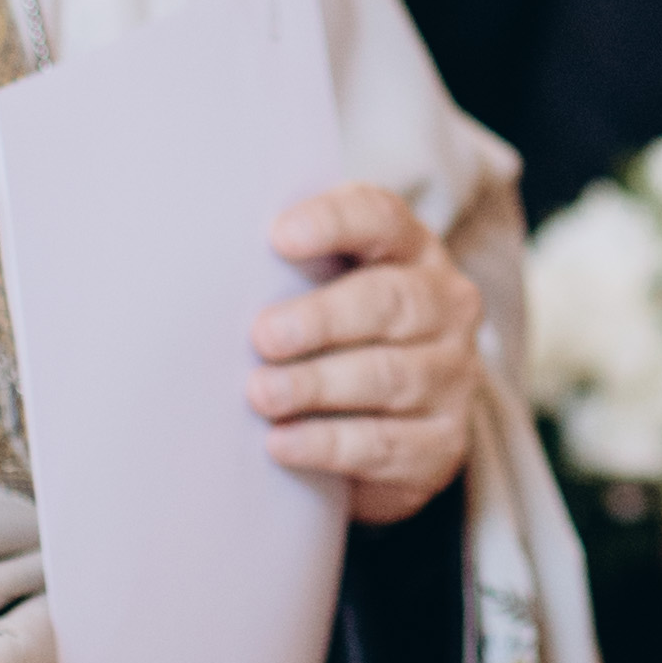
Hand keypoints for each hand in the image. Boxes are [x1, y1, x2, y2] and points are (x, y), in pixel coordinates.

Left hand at [250, 185, 480, 521]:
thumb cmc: (343, 337)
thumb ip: (291, 268)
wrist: (398, 425)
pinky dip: (327, 444)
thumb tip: (209, 262)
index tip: (278, 236)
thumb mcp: (328, 289)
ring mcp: (452, 376)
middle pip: (389, 301)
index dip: (332, 222)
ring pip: (389, 376)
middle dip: (322, 318)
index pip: (380, 218)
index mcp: (412, 251)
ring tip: (261, 393)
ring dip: (317, 385)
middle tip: (263, 335)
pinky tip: (282, 442)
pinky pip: (384, 444)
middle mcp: (446, 307)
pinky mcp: (442, 443)